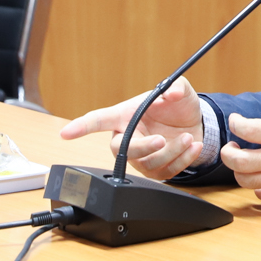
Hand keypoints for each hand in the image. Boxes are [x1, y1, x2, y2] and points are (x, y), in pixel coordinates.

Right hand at [59, 77, 205, 180]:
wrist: (195, 123)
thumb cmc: (177, 106)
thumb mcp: (180, 90)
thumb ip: (176, 88)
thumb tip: (171, 94)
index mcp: (125, 115)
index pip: (98, 120)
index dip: (81, 127)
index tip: (66, 133)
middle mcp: (128, 137)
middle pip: (121, 150)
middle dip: (142, 148)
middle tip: (161, 139)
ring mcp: (141, 156)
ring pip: (146, 163)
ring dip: (170, 152)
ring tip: (186, 138)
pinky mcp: (156, 169)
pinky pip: (164, 172)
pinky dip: (182, 161)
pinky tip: (192, 146)